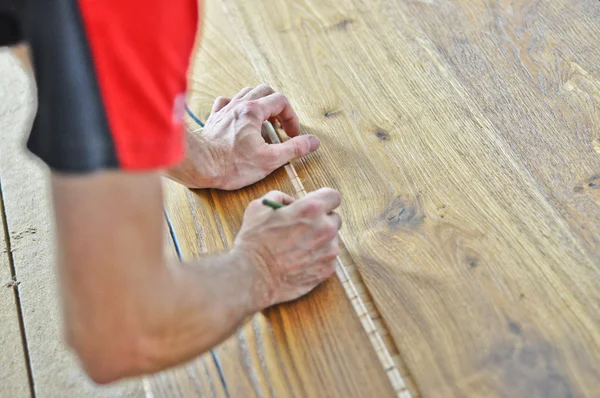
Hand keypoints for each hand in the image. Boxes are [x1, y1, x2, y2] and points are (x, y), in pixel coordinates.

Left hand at [168, 85, 320, 189]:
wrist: (198, 166)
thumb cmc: (231, 165)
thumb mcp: (270, 160)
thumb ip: (294, 149)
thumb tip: (313, 142)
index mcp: (253, 111)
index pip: (281, 101)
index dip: (292, 118)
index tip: (293, 135)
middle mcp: (238, 105)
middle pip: (264, 91)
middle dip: (277, 106)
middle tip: (281, 126)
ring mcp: (224, 110)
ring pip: (246, 93)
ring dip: (259, 104)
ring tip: (264, 123)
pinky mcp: (213, 120)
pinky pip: (226, 102)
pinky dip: (237, 106)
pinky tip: (240, 118)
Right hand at [233, 188, 341, 308]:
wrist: (254, 277)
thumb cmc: (255, 242)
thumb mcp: (259, 208)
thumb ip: (278, 198)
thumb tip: (289, 202)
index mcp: (311, 209)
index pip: (332, 196)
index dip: (323, 199)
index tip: (315, 205)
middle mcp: (325, 228)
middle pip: (334, 218)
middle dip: (321, 221)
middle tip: (303, 228)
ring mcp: (329, 251)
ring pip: (332, 240)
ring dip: (320, 241)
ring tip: (298, 248)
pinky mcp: (328, 269)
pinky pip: (328, 258)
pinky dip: (318, 258)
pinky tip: (300, 261)